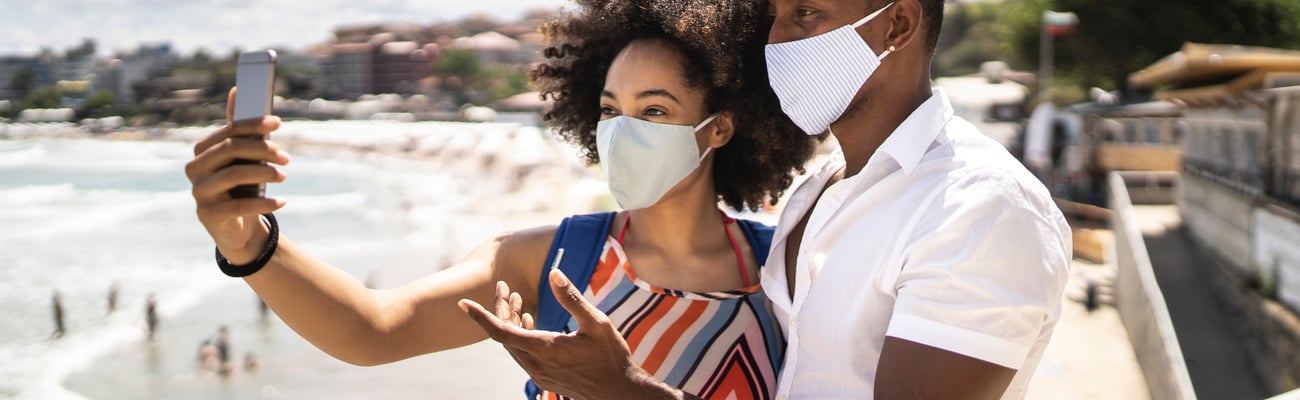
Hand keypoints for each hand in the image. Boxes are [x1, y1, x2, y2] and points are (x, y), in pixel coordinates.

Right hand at [185, 87, 290, 263]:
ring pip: (234, 175)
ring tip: (284, 176)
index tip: (278, 123)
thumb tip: (236, 89)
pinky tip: (282, 202)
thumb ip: (239, 129)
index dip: (253, 125)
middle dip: (262, 149)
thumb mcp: (243, 158)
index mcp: (203, 150)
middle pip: (230, 150)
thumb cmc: (241, 186)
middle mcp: (195, 169)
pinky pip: (239, 205)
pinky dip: (264, 203)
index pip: (229, 131)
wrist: (237, 228)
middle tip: (286, 157)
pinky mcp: (207, 215)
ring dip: (264, 173)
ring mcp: (199, 192)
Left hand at [461, 270, 669, 399]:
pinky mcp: (544, 376)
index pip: (501, 331)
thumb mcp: (597, 323)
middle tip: (504, 286)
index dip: (480, 316)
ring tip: (517, 298)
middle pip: (504, 334)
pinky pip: (522, 353)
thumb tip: (554, 273)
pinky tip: (528, 319)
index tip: (463, 303)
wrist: (619, 393)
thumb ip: (572, 298)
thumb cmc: (611, 357)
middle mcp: (536, 364)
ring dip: (510, 320)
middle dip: (500, 308)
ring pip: (512, 344)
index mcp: (544, 349)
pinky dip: (519, 334)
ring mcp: (539, 373)